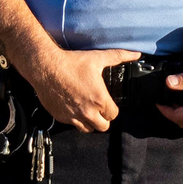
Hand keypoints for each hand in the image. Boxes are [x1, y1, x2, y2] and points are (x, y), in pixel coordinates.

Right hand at [21, 46, 142, 132]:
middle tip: (99, 109)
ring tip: (87, 110)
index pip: (113, 115)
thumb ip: (119, 56)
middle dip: (103, 119)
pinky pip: (72, 125)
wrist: (46, 67)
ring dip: (90, 122)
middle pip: (103, 127)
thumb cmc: (71, 63)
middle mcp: (88, 111)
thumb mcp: (97, 58)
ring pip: (88, 129)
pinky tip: (73, 107)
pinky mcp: (61, 117)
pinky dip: (75, 119)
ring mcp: (73, 116)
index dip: (112, 110)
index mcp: (99, 99)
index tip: (107, 103)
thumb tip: (136, 54)